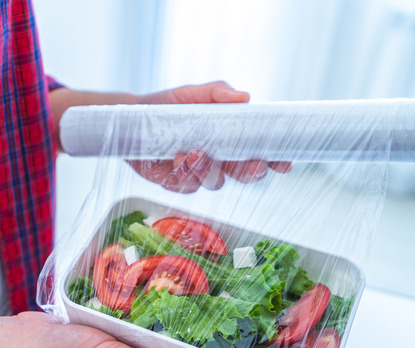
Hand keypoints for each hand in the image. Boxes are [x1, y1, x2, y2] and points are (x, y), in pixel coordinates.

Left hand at [129, 81, 290, 192]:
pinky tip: (176, 159)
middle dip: (251, 172)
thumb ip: (216, 93)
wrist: (130, 120)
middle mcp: (219, 159)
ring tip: (194, 153)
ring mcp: (199, 173)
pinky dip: (184, 174)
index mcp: (229, 139)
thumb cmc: (166, 106)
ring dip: (209, 170)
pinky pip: (187, 186)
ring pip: (216, 183)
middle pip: (245, 175)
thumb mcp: (192, 94)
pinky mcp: (177, 182)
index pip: (259, 152)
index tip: (284, 163)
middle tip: (252, 164)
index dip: (275, 160)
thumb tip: (243, 97)